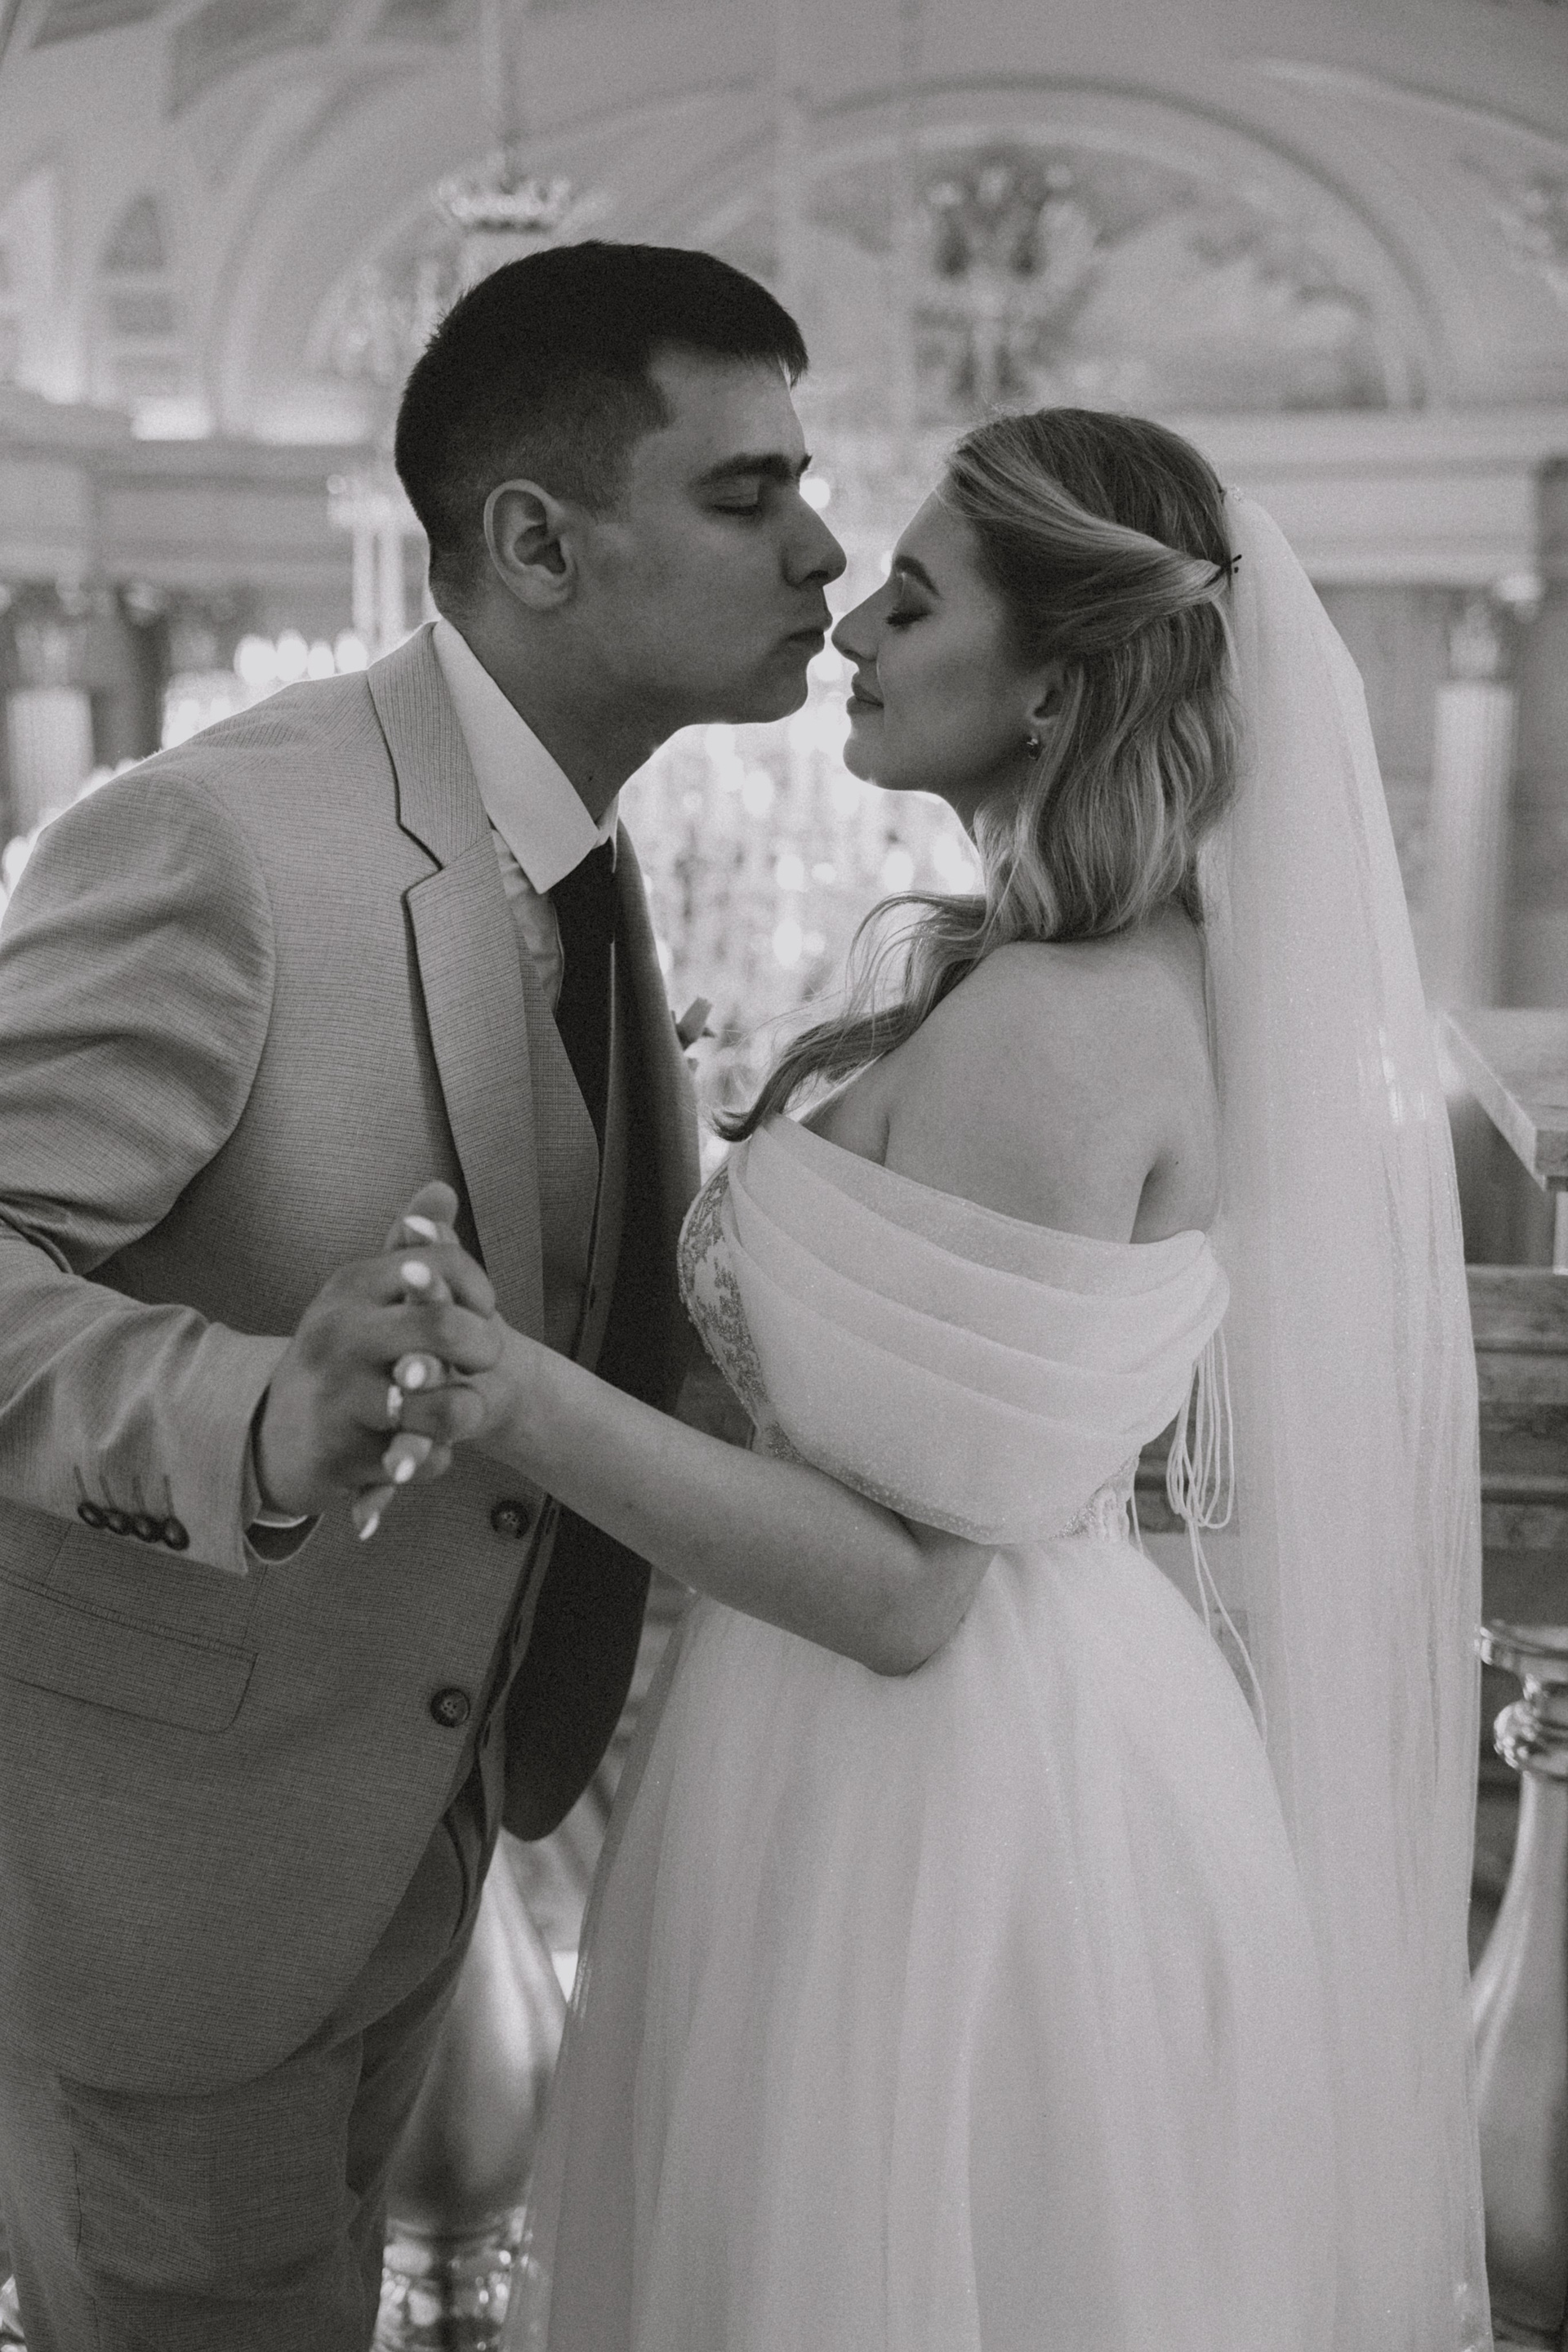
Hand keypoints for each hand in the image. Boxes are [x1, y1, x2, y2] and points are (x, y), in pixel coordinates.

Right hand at [253, 1182, 502, 1519]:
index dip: (478, 1288)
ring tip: (461, 1408)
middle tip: (485, 1360)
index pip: (440, 1264)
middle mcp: (340, 1336)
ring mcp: (338, 1399)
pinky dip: (434, 1458)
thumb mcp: (367, 1295)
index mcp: (351, 1287)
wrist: (276, 1435)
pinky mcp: (342, 1456)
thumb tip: (441, 1189)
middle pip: (444, 1329)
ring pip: (440, 1406)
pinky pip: (423, 1459)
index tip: (481, 1309)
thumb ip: (411, 1246)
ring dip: (465, 1411)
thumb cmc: (342, 1355)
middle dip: (485, 1347)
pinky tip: (426, 1448)